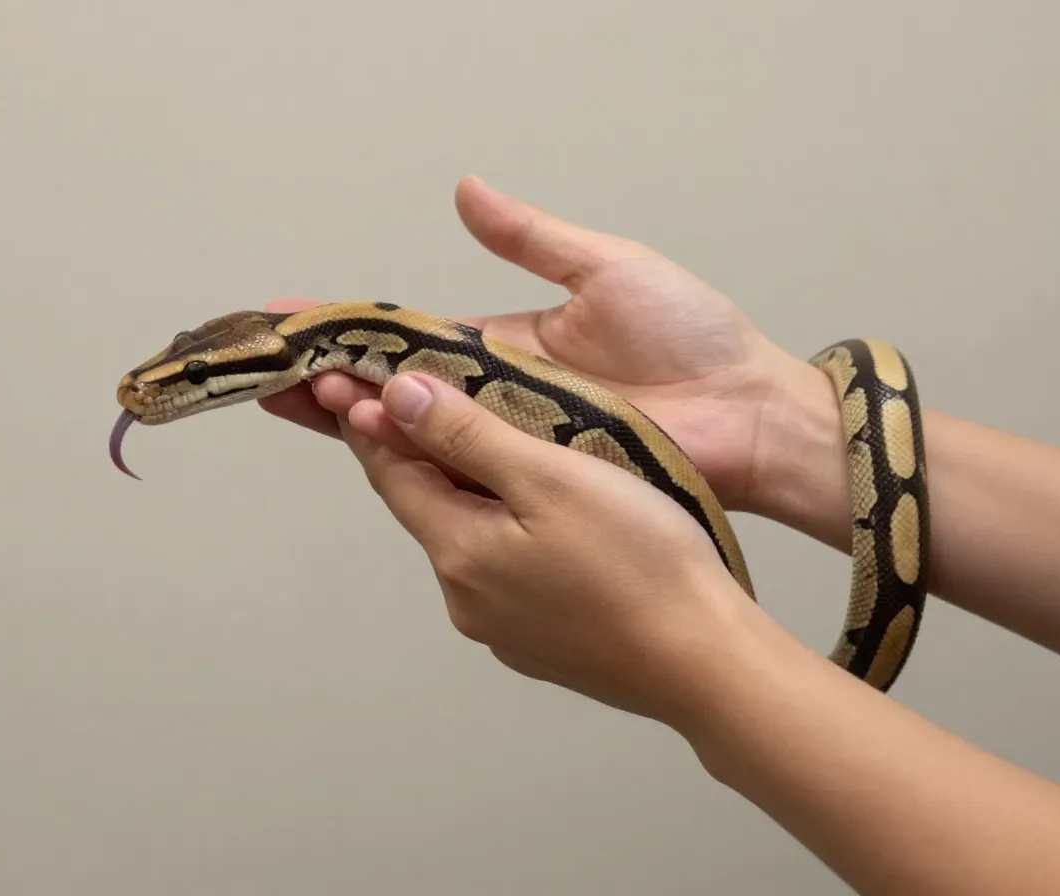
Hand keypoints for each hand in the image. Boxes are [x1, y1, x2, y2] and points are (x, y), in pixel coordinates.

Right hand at [259, 175, 839, 519]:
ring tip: (293, 398)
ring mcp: (512, 442)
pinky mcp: (534, 476)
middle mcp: (498, 396)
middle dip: (327, 377)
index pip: (408, 334)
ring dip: (351, 413)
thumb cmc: (692, 338)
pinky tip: (363, 440)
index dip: (349, 326)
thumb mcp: (607, 267)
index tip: (287, 317)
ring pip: (415, 430)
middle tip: (263, 370)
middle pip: (395, 388)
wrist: (748, 412)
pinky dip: (410, 453)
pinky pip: (462, 466)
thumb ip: (532, 238)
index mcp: (507, 344)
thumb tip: (466, 190)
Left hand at [340, 369, 754, 727]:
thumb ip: (467, 435)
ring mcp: (503, 627)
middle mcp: (465, 597)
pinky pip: (508, 570)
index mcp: (457, 551)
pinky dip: (510, 531)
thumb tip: (394, 397)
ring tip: (498, 448)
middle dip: (424, 453)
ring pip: (472, 538)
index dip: (373, 423)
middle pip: (429, 507)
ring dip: (473, 493)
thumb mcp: (549, 477)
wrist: (706, 661)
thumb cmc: (637, 562)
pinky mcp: (541, 642)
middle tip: (427, 399)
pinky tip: (547, 516)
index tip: (354, 383)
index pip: (391, 474)